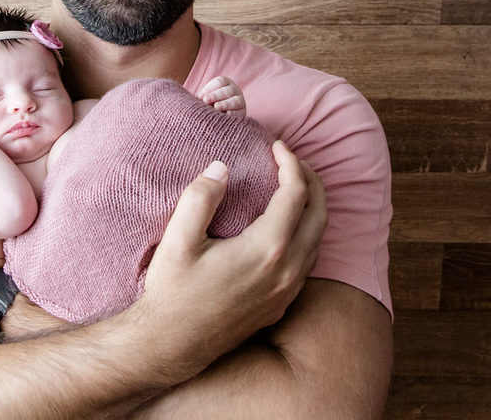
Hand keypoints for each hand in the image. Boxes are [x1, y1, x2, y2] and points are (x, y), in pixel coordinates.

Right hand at [129, 141, 326, 376]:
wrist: (171, 346)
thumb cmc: (172, 292)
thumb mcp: (178, 240)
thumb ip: (201, 197)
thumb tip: (222, 168)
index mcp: (266, 250)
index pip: (296, 193)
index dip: (289, 163)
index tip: (275, 145)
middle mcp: (286, 272)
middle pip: (320, 214)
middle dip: (310, 179)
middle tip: (290, 159)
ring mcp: (287, 292)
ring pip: (319, 240)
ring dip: (312, 207)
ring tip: (291, 186)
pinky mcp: (281, 306)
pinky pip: (307, 261)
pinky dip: (306, 233)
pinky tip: (284, 226)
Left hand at [196, 75, 245, 116]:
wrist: (220, 119)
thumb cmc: (209, 105)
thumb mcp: (206, 98)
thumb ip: (202, 96)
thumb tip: (198, 97)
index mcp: (225, 83)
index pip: (219, 82)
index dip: (209, 88)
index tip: (200, 96)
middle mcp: (235, 90)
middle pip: (227, 90)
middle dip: (215, 95)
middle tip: (205, 100)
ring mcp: (240, 101)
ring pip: (236, 101)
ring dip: (225, 104)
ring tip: (216, 107)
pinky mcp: (243, 113)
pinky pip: (239, 113)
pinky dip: (232, 114)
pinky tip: (225, 116)